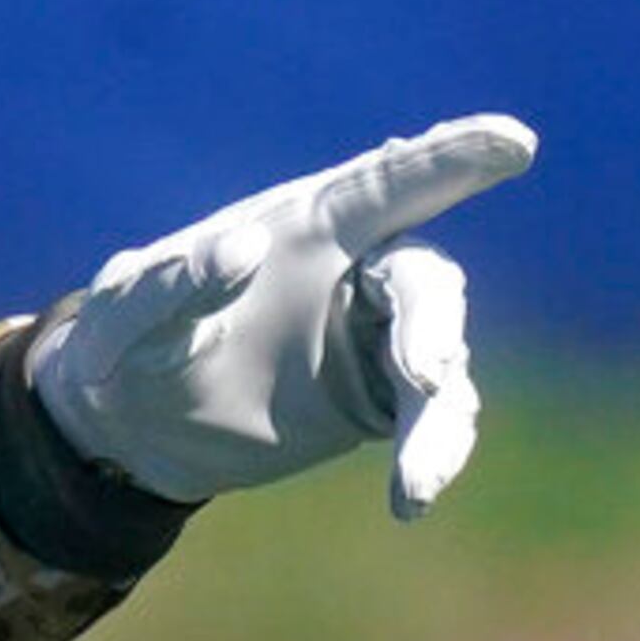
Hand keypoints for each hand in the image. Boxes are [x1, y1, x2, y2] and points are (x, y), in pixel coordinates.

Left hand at [27, 114, 537, 518]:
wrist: (134, 428)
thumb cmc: (124, 345)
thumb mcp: (125, 318)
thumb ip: (173, 282)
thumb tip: (247, 247)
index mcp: (301, 225)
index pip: (384, 184)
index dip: (449, 158)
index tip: (515, 141)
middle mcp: (354, 270)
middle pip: (424, 280)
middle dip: (432, 324)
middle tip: (425, 375)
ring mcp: (376, 336)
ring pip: (442, 358)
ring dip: (438, 416)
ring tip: (414, 479)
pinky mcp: (382, 398)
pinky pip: (430, 419)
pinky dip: (432, 454)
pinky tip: (409, 499)